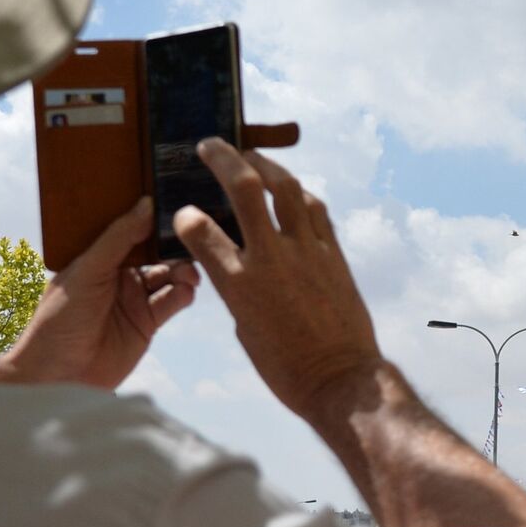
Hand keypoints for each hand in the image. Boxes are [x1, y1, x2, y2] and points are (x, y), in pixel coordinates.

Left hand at [0, 196, 198, 389]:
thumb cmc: (60, 318)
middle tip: (192, 240)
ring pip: (170, 276)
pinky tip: (186, 290)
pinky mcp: (148, 323)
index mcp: (101, 256)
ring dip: (183, 270)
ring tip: (189, 273)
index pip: (133, 230)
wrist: (59, 374)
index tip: (176, 207)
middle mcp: (120, 274)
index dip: (154, 220)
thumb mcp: (87, 271)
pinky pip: (173, 302)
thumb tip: (146, 204)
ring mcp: (136, 299)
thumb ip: (118, 238)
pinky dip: (183, 294)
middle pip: (157, 253)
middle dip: (175, 246)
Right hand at [174, 139, 382, 422]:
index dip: (186, 216)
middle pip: (246, 189)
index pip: (201, 232)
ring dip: (266, 164)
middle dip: (224, 159)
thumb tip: (233, 266)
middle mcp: (271, 258)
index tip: (183, 211)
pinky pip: (316, 210)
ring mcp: (307, 251)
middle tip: (210, 145)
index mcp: (240, 285)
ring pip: (286, 188)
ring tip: (251, 156)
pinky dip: (299, 194)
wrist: (341, 381)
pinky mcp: (334, 254)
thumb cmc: (286, 368)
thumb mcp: (244, 330)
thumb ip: (235, 290)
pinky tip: (290, 189)